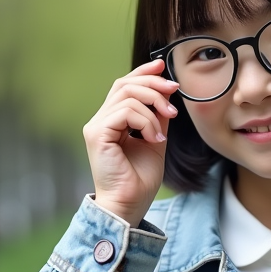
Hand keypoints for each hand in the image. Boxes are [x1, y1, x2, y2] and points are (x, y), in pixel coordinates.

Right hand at [82, 59, 178, 224]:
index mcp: (110, 121)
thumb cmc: (140, 180)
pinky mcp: (97, 134)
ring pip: (127, 95)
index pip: (123, 85)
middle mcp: (100, 121)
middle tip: (174, 92)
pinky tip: (154, 139)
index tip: (162, 66)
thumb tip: (166, 94)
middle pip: (124, 84)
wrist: (130, 204)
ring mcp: (96, 127)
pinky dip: (146, 121)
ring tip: (163, 130)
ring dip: (154, 108)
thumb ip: (157, 118)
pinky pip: (126, 112)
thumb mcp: (155, 141)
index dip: (143, 72)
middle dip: (153, 83)